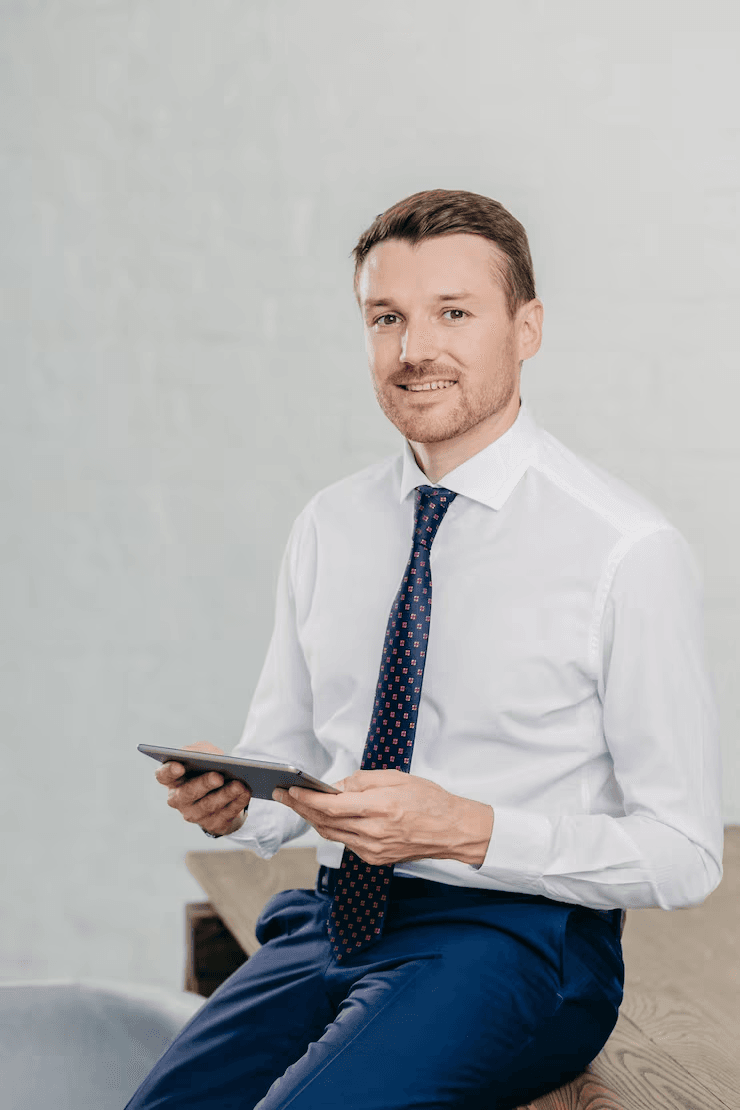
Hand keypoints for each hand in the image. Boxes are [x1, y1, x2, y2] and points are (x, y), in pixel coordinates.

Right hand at [156, 741, 250, 836]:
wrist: (224, 791)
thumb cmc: (208, 767)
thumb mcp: (205, 753)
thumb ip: (201, 750)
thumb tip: (204, 755)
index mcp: (172, 779)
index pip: (163, 775)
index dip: (169, 772)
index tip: (179, 766)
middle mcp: (179, 799)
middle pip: (187, 793)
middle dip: (204, 784)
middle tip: (218, 776)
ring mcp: (194, 814)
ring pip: (208, 806)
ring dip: (225, 795)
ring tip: (239, 785)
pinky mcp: (213, 824)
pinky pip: (225, 814)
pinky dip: (237, 803)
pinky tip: (245, 793)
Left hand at [273, 768, 493, 867]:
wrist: (453, 830)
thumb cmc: (430, 800)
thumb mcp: (397, 778)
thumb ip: (363, 781)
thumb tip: (336, 786)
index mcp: (380, 808)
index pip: (332, 806)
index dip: (306, 799)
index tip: (290, 789)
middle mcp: (374, 833)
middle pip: (326, 822)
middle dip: (301, 808)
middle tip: (284, 795)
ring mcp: (374, 850)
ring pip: (332, 835)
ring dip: (313, 820)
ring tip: (299, 805)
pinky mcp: (376, 859)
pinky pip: (346, 843)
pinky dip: (333, 830)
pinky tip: (326, 819)